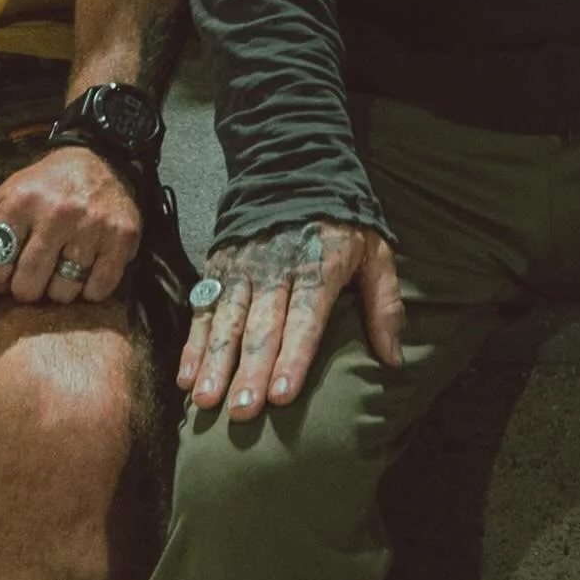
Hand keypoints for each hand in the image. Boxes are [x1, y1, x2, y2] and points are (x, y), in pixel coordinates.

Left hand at [0, 147, 140, 320]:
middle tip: (35, 270)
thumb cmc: (39, 193)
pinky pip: (98, 291)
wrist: (94, 161)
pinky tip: (86, 266)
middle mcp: (57, 212)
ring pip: (63, 294)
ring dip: (59, 288)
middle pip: (28, 289)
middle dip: (26, 288)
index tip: (7, 268)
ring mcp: (92, 224)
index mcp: (19, 201)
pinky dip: (90, 288)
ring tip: (61, 264)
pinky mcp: (122, 237)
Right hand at [181, 220, 403, 420]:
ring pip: (226, 320)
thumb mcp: (376, 254)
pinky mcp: (220, 266)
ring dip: (214, 362)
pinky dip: (193, 343)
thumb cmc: (343, 223)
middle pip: (261, 327)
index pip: (304, 320)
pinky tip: (185, 376)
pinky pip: (203, 308)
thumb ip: (385, 306)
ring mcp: (243, 269)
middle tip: (242, 411)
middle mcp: (275, 271)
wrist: (296, 168)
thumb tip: (394, 359)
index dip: (292, 357)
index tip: (281, 395)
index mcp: (317, 270)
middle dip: (250, 371)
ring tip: (204, 399)